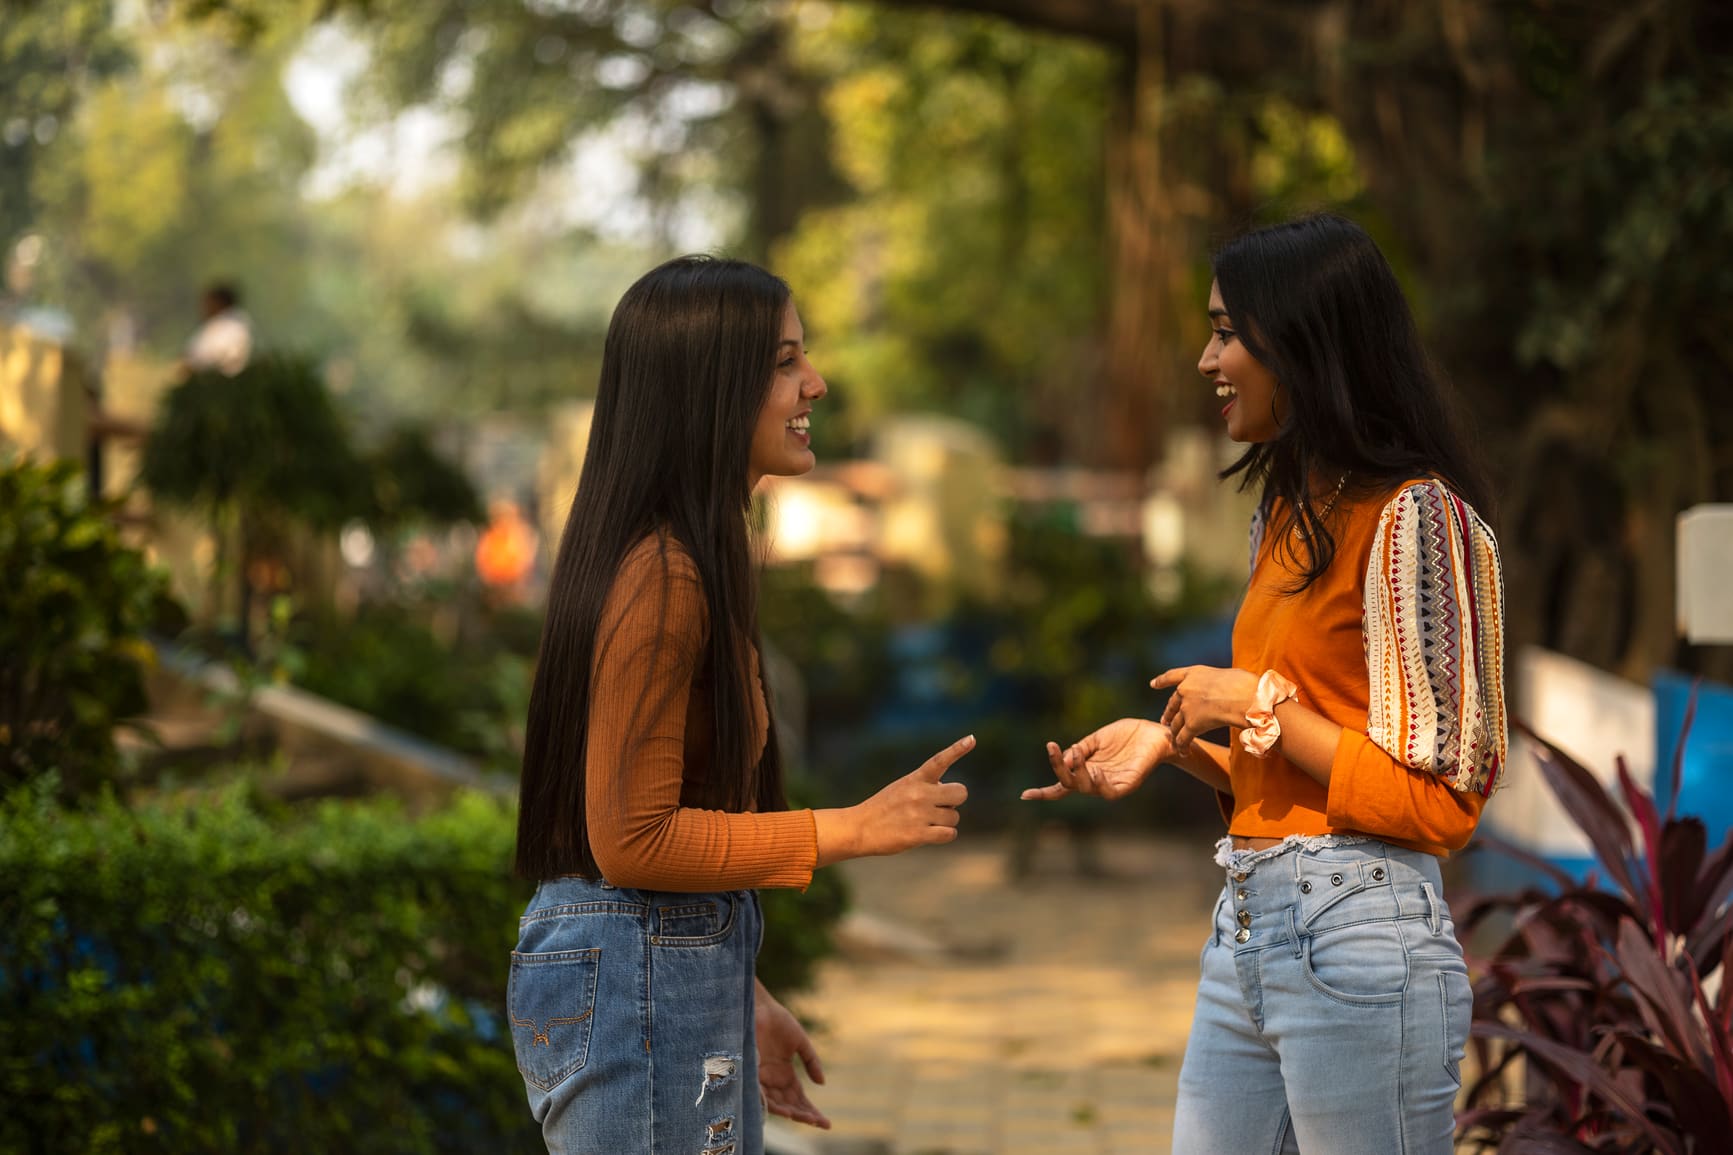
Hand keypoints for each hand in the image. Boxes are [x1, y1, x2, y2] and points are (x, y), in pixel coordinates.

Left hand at [755, 987, 829, 1129]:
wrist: (760, 1008)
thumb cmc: (778, 1021)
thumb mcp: (800, 1042)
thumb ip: (811, 1061)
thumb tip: (822, 1083)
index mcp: (785, 1074)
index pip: (799, 1098)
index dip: (811, 1110)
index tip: (826, 1122)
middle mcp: (773, 1080)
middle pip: (790, 1104)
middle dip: (804, 1115)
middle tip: (818, 1123)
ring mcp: (761, 1077)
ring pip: (776, 1103)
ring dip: (790, 1112)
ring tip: (803, 1119)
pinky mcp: (750, 1072)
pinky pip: (760, 1093)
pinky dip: (771, 1103)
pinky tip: (785, 1110)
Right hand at [844, 734, 973, 857]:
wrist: (860, 828)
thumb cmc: (884, 808)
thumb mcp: (902, 788)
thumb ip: (925, 787)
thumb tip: (949, 795)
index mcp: (915, 779)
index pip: (939, 760)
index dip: (957, 750)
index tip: (972, 739)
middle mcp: (919, 793)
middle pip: (960, 793)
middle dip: (954, 801)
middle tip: (940, 807)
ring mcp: (919, 814)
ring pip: (954, 817)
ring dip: (945, 822)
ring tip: (925, 823)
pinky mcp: (918, 834)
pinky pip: (949, 834)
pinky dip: (944, 836)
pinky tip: (930, 835)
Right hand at [1022, 718, 1174, 801]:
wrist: (1156, 733)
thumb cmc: (1127, 735)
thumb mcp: (1097, 739)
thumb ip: (1080, 750)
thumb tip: (1063, 760)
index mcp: (1087, 769)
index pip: (1062, 784)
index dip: (1044, 792)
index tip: (1024, 795)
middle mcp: (1096, 779)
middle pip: (1070, 784)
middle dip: (1059, 769)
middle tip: (1053, 749)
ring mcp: (1111, 784)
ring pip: (1087, 788)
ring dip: (1078, 775)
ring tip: (1078, 757)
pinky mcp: (1127, 784)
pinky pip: (1111, 792)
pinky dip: (1101, 785)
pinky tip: (1096, 772)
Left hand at [1151, 666, 1259, 749]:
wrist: (1246, 697)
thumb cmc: (1246, 685)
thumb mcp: (1228, 676)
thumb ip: (1218, 684)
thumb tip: (1224, 694)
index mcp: (1194, 673)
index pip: (1173, 676)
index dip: (1162, 681)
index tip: (1153, 684)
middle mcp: (1186, 689)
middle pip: (1173, 703)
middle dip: (1169, 712)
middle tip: (1166, 720)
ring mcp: (1187, 707)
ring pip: (1176, 722)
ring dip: (1175, 731)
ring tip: (1174, 738)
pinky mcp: (1192, 724)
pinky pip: (1183, 737)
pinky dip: (1182, 746)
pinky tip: (1183, 752)